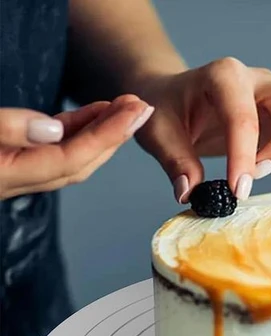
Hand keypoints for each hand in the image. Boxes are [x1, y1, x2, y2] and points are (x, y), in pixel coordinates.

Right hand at [0, 95, 153, 199]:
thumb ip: (7, 129)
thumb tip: (54, 129)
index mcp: (9, 176)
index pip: (71, 158)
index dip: (107, 135)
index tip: (134, 113)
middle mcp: (18, 180)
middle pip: (81, 161)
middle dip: (115, 135)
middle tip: (143, 108)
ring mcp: (16, 171)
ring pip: (71, 154)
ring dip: (101, 131)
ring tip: (127, 106)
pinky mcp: (11, 159)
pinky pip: (54, 147)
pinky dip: (77, 129)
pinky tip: (97, 113)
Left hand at [132, 57, 270, 202]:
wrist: (177, 96)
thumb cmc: (168, 109)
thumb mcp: (156, 131)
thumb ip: (174, 160)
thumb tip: (190, 192)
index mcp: (224, 76)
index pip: (245, 116)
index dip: (244, 157)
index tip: (237, 191)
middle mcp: (260, 79)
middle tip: (257, 173)